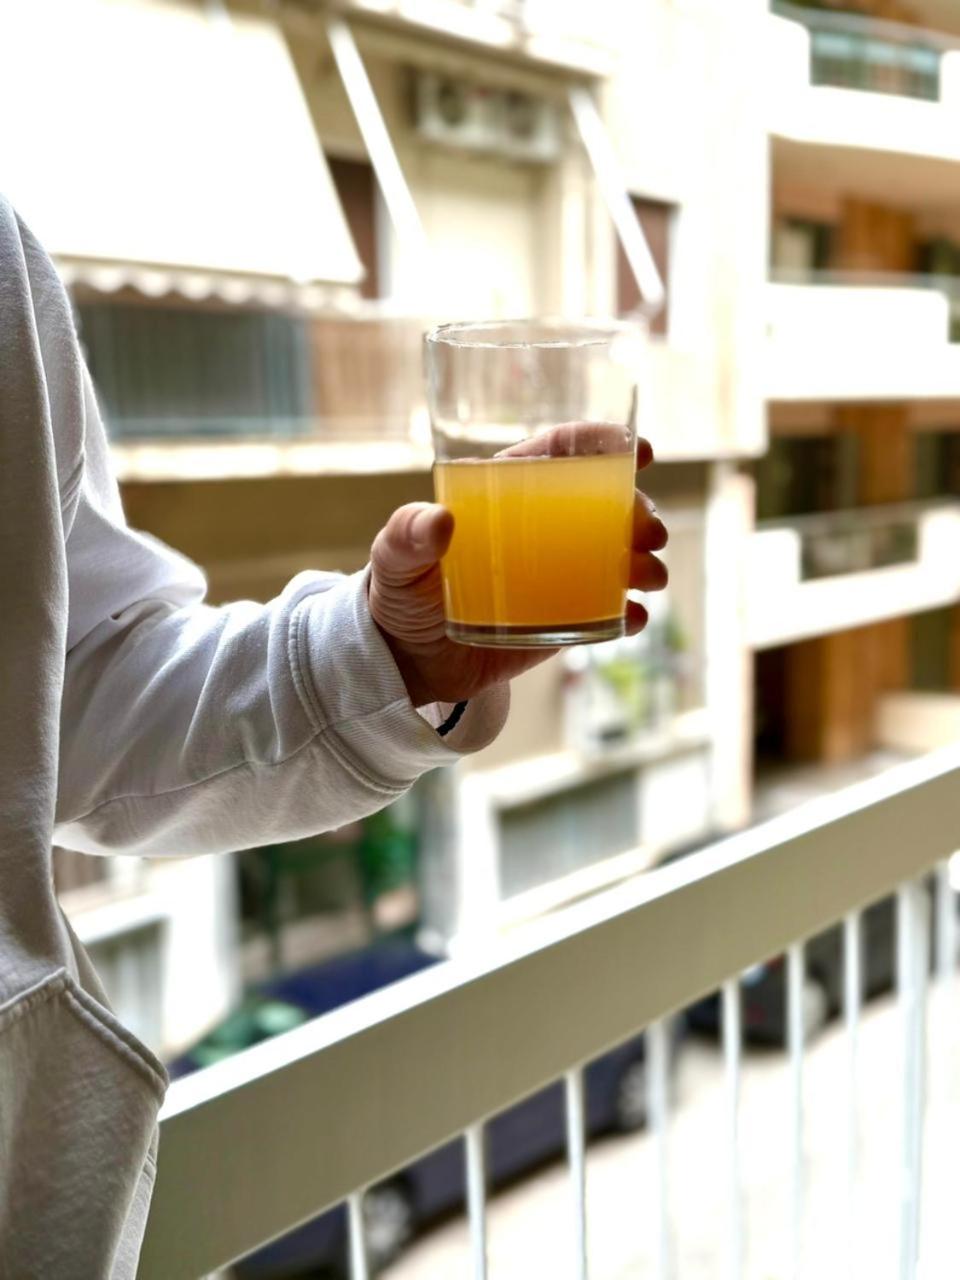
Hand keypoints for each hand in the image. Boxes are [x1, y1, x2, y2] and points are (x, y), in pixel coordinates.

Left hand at [368, 435, 667, 708]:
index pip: (562, 453)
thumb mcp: (395, 559)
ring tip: (649, 577)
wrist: (411, 659)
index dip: (606, 444)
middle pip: (606, 503)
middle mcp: (542, 527)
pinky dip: (629, 614)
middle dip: (639, 511)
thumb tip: (439, 519)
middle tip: (649, 531)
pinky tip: (634, 618)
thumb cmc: (402, 593)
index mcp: (507, 492)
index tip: (640, 451)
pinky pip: (608, 612)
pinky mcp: (565, 619)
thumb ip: (406, 535)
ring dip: (644, 560)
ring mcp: (559, 574)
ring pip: (618, 555)